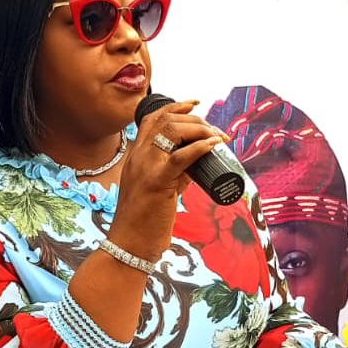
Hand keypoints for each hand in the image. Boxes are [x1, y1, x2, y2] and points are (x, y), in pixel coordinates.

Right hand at [109, 101, 224, 261]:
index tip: (196, 105)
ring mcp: (145, 167)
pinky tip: (214, 144)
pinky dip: (200, 147)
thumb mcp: (156, 188)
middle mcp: (138, 156)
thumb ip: (173, 172)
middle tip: (216, 132)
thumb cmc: (143, 220)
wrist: (129, 243)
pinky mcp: (156, 181)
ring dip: (200, 128)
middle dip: (196, 119)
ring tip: (218, 137)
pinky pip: (180, 157)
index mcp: (136, 155)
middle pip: (166, 119)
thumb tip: (197, 161)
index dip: (176, 106)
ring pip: (172, 130)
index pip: (153, 119)